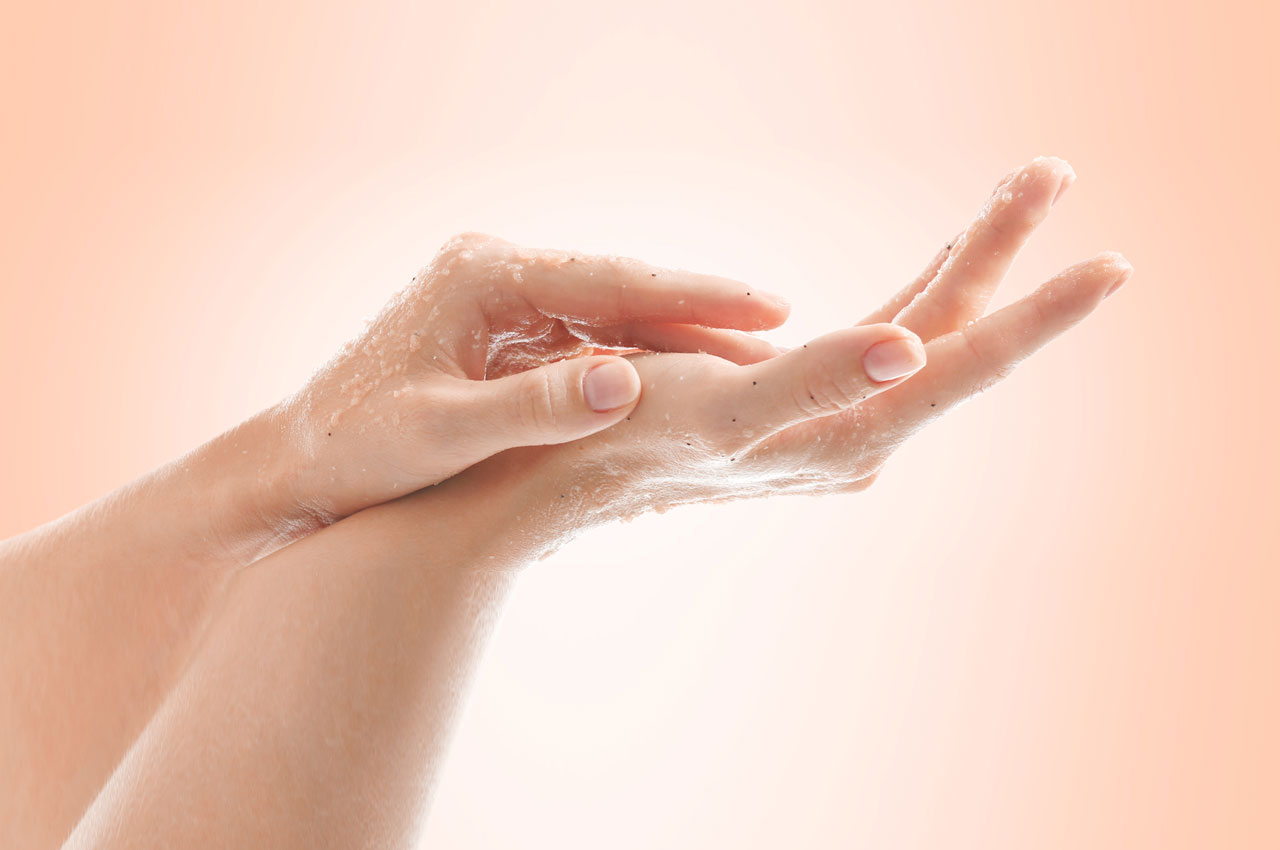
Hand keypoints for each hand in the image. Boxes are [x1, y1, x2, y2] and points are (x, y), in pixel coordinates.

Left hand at [270, 232, 789, 524]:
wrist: (297, 470)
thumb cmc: (356, 451)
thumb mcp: (444, 432)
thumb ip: (536, 408)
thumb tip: (630, 383)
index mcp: (481, 276)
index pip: (609, 280)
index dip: (694, 296)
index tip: (768, 307)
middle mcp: (496, 273)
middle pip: (620, 292)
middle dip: (700, 314)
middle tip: (785, 331)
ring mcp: (502, 302)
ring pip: (611, 319)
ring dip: (677, 343)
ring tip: (756, 364)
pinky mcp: (504, 335)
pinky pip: (588, 344)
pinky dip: (639, 365)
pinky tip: (686, 387)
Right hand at [469, 157, 1129, 550]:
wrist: (554, 482)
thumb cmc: (620, 441)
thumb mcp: (719, 411)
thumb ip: (821, 381)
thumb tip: (914, 352)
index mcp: (846, 433)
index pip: (963, 365)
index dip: (1036, 315)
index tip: (1111, 266)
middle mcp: (855, 429)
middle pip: (953, 331)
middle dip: (1002, 251)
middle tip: (1050, 170)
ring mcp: (832, 414)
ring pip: (924, 325)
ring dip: (969, 258)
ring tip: (1017, 192)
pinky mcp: (802, 397)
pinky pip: (884, 334)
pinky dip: (920, 284)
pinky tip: (943, 259)